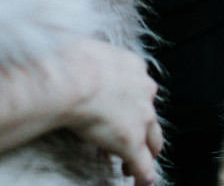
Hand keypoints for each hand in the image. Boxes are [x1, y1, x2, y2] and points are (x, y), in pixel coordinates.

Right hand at [58, 39, 162, 185]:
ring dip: (145, 154)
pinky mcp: (132, 142)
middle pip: (151, 115)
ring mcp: (141, 118)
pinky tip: (140, 185)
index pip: (139, 87)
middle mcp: (144, 91)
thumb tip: (74, 61)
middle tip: (133, 140)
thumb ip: (90, 60)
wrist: (74, 77)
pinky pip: (144, 166)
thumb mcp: (85, 51)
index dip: (132, 101)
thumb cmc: (71, 61)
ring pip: (153, 141)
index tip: (122, 110)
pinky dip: (143, 177)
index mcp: (133, 66)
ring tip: (130, 167)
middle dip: (144, 129)